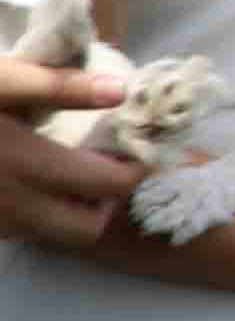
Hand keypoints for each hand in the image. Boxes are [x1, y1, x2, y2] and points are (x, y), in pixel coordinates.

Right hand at [0, 62, 141, 250]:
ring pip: (53, 234)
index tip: (136, 147)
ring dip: (71, 209)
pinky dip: (35, 213)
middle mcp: (13, 206)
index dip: (136, 168)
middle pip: (88, 228)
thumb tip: (120, 90)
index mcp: (27, 165)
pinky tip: (26, 180)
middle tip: (105, 166)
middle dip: (107, 201)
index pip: (111, 185)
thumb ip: (58, 85)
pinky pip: (19, 232)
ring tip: (67, 170)